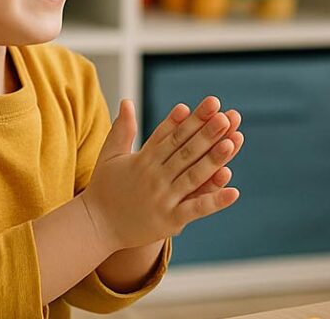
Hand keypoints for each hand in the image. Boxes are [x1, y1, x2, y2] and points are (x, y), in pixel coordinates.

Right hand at [81, 96, 242, 249]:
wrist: (95, 227)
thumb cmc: (104, 189)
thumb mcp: (110, 155)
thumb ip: (122, 129)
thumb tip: (126, 101)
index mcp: (144, 159)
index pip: (173, 134)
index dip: (193, 119)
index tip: (212, 104)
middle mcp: (155, 177)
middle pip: (185, 151)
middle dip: (207, 133)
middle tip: (226, 117)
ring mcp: (163, 199)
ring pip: (193, 176)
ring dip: (213, 160)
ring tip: (232, 143)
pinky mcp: (169, 220)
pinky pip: (195, 209)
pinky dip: (214, 201)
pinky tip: (234, 191)